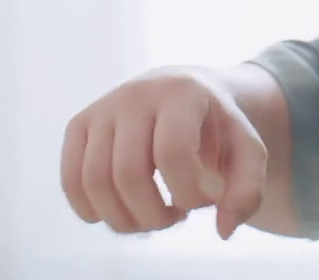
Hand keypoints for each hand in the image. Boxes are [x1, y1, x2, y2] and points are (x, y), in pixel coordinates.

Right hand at [60, 66, 268, 238]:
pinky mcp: (79, 126)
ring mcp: (102, 109)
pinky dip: (91, 211)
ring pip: (94, 183)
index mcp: (179, 93)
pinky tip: (122, 213)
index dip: (189, 193)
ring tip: (152, 217)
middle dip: (154, 216)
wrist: (183, 89)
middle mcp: (134, 95)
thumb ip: (248, 190)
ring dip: (125, 220)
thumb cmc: (217, 127)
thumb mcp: (247, 150)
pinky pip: (71, 181)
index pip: (172, 153)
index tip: (206, 200)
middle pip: (128, 174)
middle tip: (177, 217)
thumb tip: (223, 229)